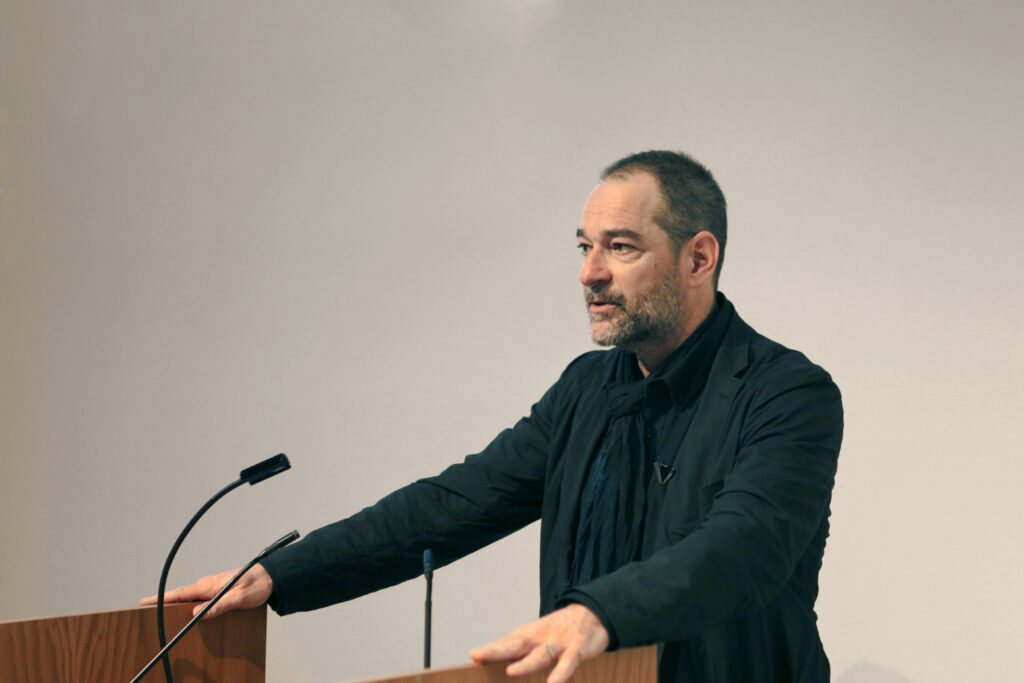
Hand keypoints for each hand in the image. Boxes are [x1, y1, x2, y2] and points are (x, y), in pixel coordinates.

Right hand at [139, 564, 272, 618]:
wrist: (271, 576)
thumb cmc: (257, 584)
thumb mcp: (240, 598)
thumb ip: (220, 606)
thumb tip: (198, 614)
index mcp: (211, 586)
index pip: (181, 593)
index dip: (162, 598)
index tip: (144, 601)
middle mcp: (209, 584)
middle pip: (182, 596)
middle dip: (166, 604)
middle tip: (150, 613)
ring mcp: (213, 586)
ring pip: (192, 598)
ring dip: (180, 605)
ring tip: (166, 615)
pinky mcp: (218, 590)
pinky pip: (200, 598)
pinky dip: (192, 604)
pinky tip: (191, 612)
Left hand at [468, 604, 608, 682]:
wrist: (592, 612)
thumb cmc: (558, 630)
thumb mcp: (535, 637)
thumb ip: (515, 649)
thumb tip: (489, 660)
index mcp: (528, 636)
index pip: (505, 643)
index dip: (489, 649)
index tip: (473, 655)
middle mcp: (540, 637)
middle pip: (515, 645)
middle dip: (496, 651)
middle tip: (478, 656)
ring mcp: (559, 642)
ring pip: (540, 655)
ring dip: (526, 664)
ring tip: (511, 672)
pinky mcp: (577, 647)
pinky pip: (568, 661)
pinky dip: (561, 672)